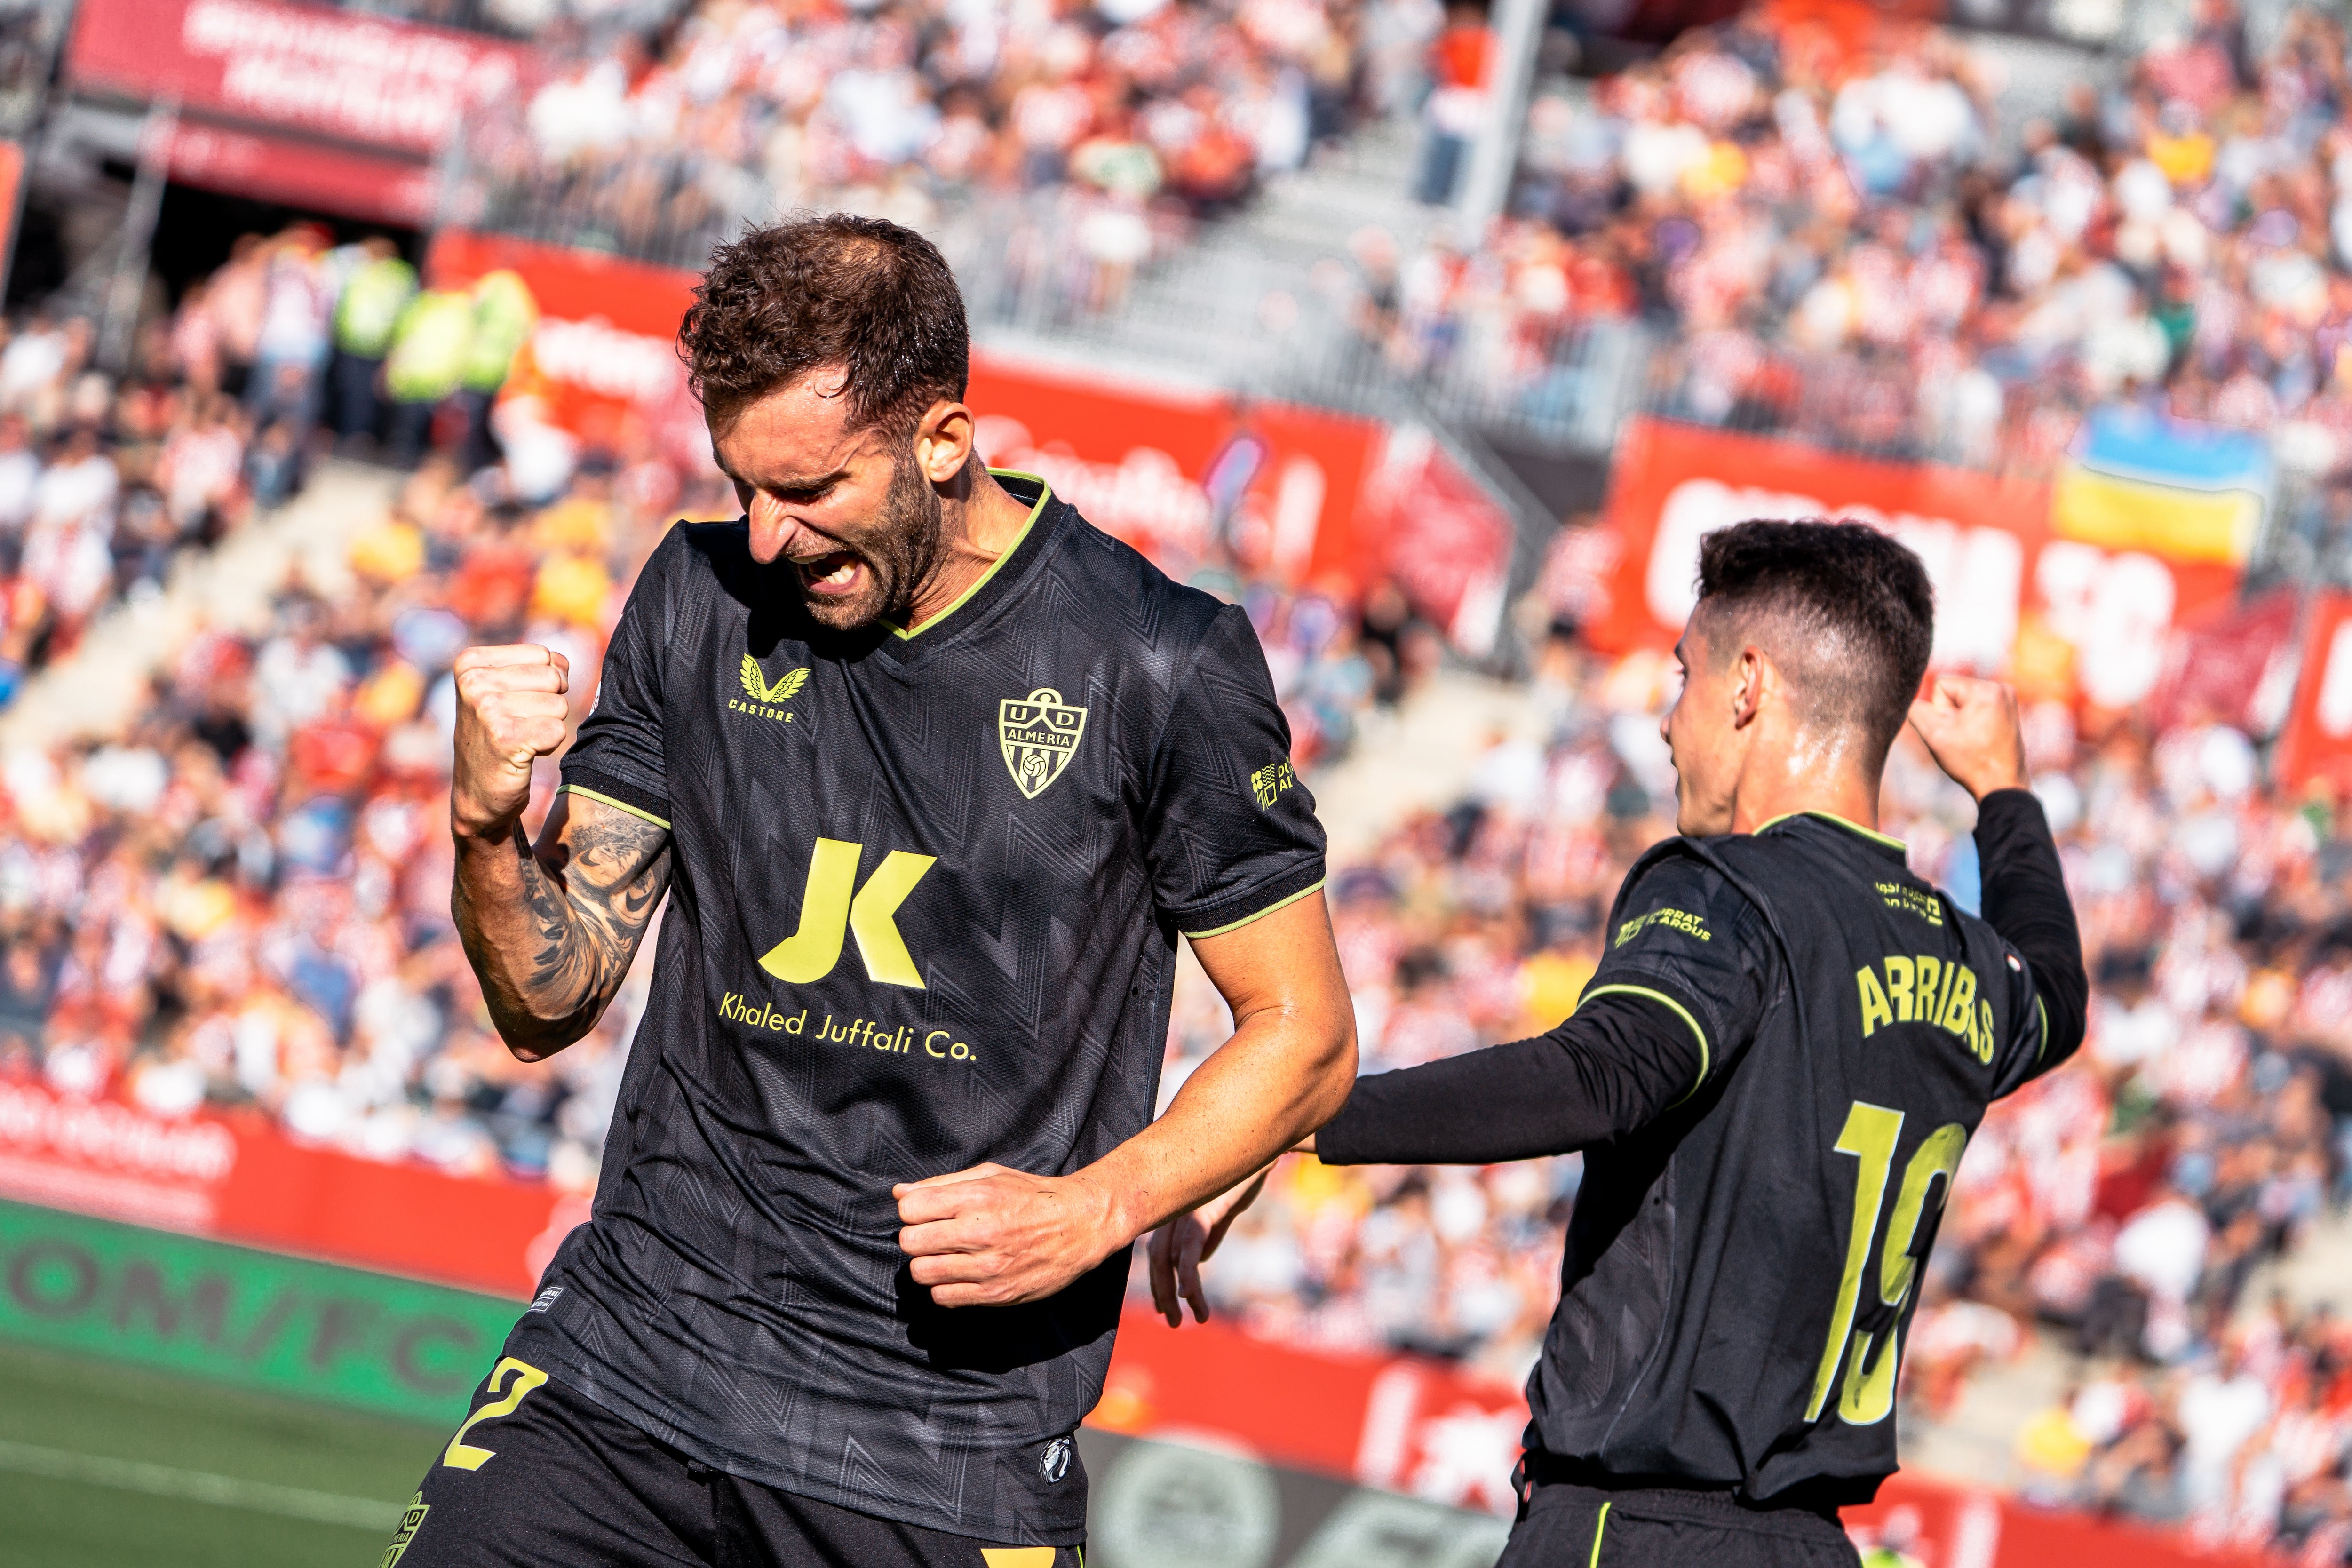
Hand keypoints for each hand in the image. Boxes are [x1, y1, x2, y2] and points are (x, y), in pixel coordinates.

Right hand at [452, 644, 570, 839]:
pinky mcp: (505, 738)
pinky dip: (549, 745)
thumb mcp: (505, 690)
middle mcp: (473, 682)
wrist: (477, 792)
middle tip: (521, 724)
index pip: (543, 654)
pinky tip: (524, 753)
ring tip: (521, 738)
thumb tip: (562, 664)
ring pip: (559, 705)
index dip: (545, 682)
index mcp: (470, 663)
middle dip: (549, 704)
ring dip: (548, 725)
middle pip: (553, 677)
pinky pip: (557, 730)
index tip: (517, 703)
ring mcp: (487, 709)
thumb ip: (538, 666)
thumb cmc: (498, 735)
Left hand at [895, 1163, 1123, 1307]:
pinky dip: (944, 1288)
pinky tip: (959, 1275)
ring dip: (927, 1264)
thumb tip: (899, 1193)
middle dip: (916, 1237)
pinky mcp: (997, 1293)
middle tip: (935, 1235)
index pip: (910, 1209)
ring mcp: (989, 1266)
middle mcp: (981, 1231)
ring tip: (946, 1256)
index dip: (913, 1210)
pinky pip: (943, 1298)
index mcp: (978, 1197)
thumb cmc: (1032, 1196)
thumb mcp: (990, 1175)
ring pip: (922, 1273)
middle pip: (910, 1242)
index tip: (927, 1212)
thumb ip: (942, 1184)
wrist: (1081, 1225)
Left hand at [1147, 1166, 1268, 1326]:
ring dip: (1179, 1292)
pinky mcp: (1203, 1210)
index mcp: (1174, 1212)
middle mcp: (1172, 1211)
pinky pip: (1190, 1246)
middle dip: (1163, 1294)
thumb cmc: (1239, 1178)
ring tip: (1195, 1316)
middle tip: (1174, 1322)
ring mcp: (1185, 1210)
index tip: (1165, 1308)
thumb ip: (1207, 1235)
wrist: (1258, 1154)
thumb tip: (1197, 1261)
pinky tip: (1188, 1295)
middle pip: (1157, 1259)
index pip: (1157, 1253)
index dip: (1158, 1283)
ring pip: (1171, 1259)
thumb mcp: (1221, 1212)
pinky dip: (1187, 1273)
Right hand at [1907, 674, 2027, 801]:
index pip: (1941, 686)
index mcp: (1985, 689)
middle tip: (1963, 739)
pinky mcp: (2010, 710)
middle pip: (1954, 692)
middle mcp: (2001, 688)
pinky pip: (1978, 707)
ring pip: (1965, 701)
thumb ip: (1916, 709)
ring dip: (1961, 720)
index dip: (1939, 711)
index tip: (1954, 732)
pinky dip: (1974, 722)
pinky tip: (1980, 740)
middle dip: (1951, 715)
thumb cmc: (1970, 761)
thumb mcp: (1932, 734)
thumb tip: (1915, 699)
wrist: (2001, 785)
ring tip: (1972, 740)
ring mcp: (2008, 699)